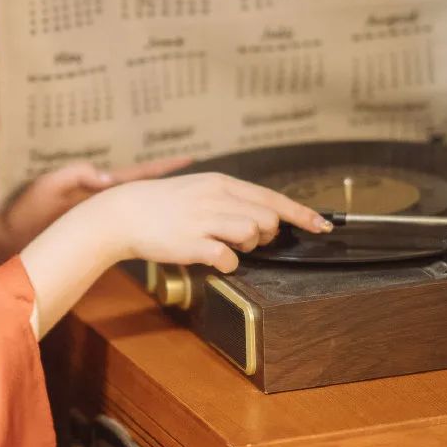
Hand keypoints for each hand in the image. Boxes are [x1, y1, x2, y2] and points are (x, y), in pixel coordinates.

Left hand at [1, 155, 190, 251]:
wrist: (10, 238)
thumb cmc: (26, 211)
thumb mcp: (50, 185)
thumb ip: (76, 174)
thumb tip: (105, 176)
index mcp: (98, 186)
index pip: (138, 174)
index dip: (164, 167)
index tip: (189, 159)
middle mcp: (105, 199)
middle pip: (148, 191)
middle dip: (175, 186)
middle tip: (204, 184)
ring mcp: (101, 215)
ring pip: (142, 210)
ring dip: (166, 207)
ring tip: (194, 207)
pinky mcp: (94, 232)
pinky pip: (129, 230)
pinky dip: (148, 230)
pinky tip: (165, 235)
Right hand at [93, 171, 330, 273]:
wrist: (123, 213)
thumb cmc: (163, 206)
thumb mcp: (200, 190)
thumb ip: (230, 199)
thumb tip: (262, 215)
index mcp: (221, 183)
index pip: (273, 198)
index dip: (302, 214)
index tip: (322, 226)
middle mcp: (216, 197)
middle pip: (268, 218)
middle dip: (267, 235)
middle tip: (247, 240)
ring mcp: (204, 219)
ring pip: (253, 234)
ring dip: (247, 247)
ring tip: (225, 246)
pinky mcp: (192, 242)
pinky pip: (228, 258)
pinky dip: (228, 264)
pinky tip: (213, 259)